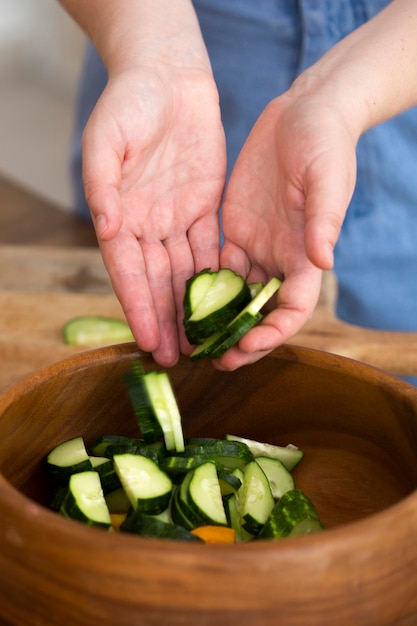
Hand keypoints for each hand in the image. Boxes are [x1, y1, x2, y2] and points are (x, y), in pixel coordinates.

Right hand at [82, 64, 225, 365]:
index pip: (128, 273)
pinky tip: (225, 303)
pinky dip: (216, 277)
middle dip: (167, 321)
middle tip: (178, 359)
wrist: (167, 74)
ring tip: (202, 342)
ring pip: (185, 273)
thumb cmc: (129, 100)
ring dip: (192, 309)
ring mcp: (177, 218)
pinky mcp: (205, 207)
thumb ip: (103, 184)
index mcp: (119, 214)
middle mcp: (147, 224)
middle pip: (158, 282)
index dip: (139, 308)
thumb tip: (107, 228)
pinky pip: (211, 249)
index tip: (150, 342)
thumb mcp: (107, 138)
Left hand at [218, 87, 357, 369]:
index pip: (292, 308)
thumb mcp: (327, 178)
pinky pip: (216, 266)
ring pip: (235, 295)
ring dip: (216, 320)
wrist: (304, 112)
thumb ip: (322, 220)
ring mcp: (256, 246)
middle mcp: (280, 258)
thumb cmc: (326, 142)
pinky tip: (181, 303)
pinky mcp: (235, 230)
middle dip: (239, 338)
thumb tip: (323, 261)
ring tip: (190, 341)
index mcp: (305, 254)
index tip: (246, 347)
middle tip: (213, 360)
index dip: (272, 333)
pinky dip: (202, 288)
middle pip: (260, 311)